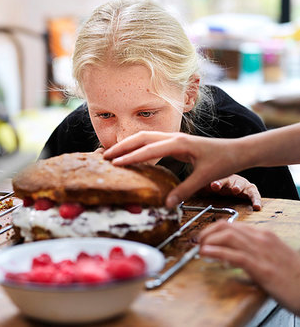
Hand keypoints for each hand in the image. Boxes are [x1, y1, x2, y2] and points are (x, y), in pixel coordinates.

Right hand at [103, 131, 242, 207]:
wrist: (237, 151)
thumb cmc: (223, 161)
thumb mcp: (204, 177)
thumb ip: (184, 190)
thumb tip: (166, 204)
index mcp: (179, 144)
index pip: (149, 150)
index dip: (130, 157)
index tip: (114, 163)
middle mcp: (174, 137)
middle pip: (141, 138)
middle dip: (122, 146)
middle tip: (105, 156)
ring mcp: (175, 138)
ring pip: (146, 137)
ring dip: (129, 144)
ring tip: (113, 154)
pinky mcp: (177, 142)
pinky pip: (153, 142)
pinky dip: (139, 147)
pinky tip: (134, 156)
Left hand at [199, 175, 260, 210]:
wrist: (232, 173)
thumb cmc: (217, 182)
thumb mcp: (204, 185)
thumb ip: (195, 188)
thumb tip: (178, 194)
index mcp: (218, 176)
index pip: (214, 177)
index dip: (213, 181)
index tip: (210, 185)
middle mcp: (229, 179)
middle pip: (226, 179)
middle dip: (222, 182)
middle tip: (218, 185)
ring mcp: (240, 183)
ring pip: (240, 184)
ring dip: (237, 186)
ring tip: (236, 190)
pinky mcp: (249, 189)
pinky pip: (254, 193)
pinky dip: (255, 199)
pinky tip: (256, 206)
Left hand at [199, 221, 299, 315]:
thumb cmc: (295, 276)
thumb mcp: (273, 257)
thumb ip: (255, 252)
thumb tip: (234, 255)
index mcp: (264, 235)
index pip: (233, 225)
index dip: (213, 229)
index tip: (204, 236)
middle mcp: (261, 239)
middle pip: (227, 226)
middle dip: (207, 231)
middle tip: (198, 241)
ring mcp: (261, 252)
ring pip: (228, 236)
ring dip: (209, 240)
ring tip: (199, 247)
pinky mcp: (261, 268)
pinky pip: (234, 255)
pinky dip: (216, 252)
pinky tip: (206, 254)